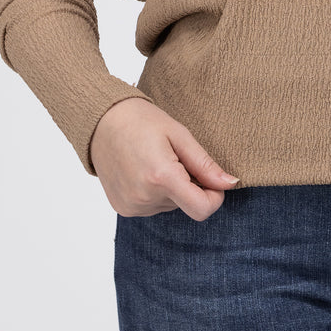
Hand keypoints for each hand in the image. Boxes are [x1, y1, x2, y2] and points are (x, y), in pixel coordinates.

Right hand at [89, 97, 239, 220]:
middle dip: (190, 185)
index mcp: (161, 177)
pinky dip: (156, 193)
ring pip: (171, 206)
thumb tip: (230, 184)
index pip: (202, 209)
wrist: (100, 121)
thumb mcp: (179, 135)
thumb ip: (205, 165)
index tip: (212, 180)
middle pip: (187, 205)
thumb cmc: (141, 121)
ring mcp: (132, 206)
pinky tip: (143, 170)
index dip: (214, 197)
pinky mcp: (123, 208)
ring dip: (172, 188)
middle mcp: (145, 198)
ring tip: (155, 160)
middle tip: (174, 157)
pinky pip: (153, 207)